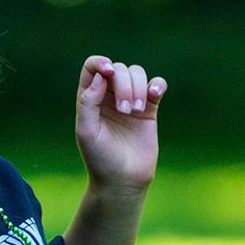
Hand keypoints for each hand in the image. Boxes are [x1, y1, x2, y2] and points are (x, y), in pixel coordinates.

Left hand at [75, 55, 164, 191]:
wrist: (123, 181)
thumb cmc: (100, 159)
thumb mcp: (86, 131)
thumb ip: (88, 102)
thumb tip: (100, 77)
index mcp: (90, 98)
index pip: (92, 66)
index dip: (101, 63)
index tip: (109, 74)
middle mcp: (109, 95)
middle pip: (119, 69)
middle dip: (124, 85)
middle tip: (125, 111)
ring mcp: (130, 101)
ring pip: (137, 73)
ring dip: (138, 88)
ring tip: (136, 112)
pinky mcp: (149, 109)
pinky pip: (156, 85)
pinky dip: (158, 84)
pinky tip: (155, 94)